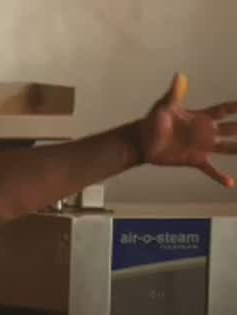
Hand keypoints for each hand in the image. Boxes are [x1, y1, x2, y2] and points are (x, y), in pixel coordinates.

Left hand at [137, 72, 236, 186]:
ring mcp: (202, 146)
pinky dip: (219, 176)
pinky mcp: (194, 159)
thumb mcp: (164, 106)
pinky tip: (230, 184)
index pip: (225, 110)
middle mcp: (206, 131)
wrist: (142, 141)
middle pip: (233, 128)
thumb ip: (175, 93)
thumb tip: (179, 76)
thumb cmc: (153, 121)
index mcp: (201, 117)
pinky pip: (210, 169)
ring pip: (228, 147)